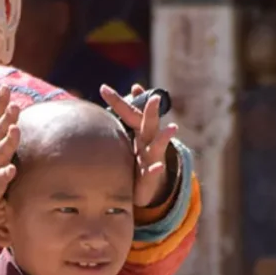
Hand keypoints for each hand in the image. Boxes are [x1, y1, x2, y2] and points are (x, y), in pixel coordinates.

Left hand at [100, 84, 177, 207]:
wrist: (147, 186)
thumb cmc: (135, 159)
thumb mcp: (129, 139)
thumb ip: (121, 122)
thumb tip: (110, 102)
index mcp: (139, 132)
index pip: (128, 113)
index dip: (117, 101)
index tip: (103, 88)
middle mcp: (147, 142)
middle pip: (149, 124)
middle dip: (152, 111)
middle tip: (154, 97)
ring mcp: (152, 158)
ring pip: (158, 145)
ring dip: (164, 137)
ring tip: (172, 128)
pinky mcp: (151, 175)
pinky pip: (154, 172)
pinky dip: (156, 169)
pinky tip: (158, 166)